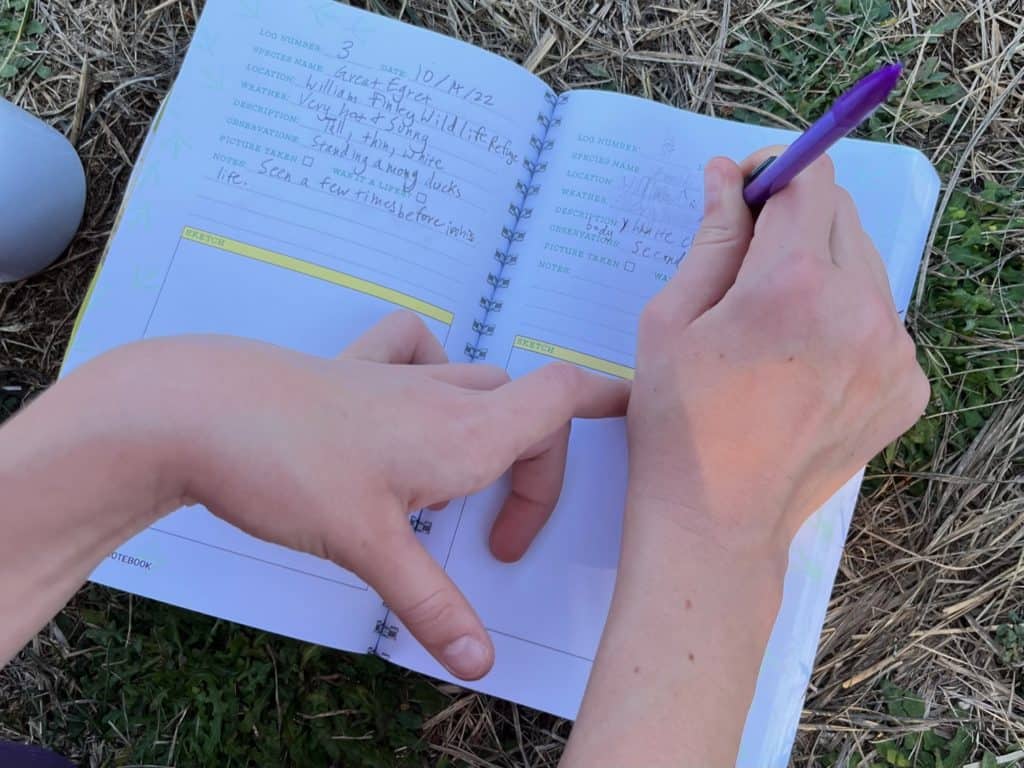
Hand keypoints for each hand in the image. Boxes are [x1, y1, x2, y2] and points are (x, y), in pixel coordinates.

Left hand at [124, 312, 627, 679]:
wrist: (198, 410)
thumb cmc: (287, 466)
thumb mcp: (368, 545)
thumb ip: (431, 603)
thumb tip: (479, 663)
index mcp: (465, 430)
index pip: (561, 394)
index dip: (607, 399)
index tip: (637, 412)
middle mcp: (442, 396)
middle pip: (528, 408)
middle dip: (538, 468)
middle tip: (501, 538)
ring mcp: (397, 377)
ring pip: (479, 385)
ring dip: (495, 427)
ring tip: (466, 488)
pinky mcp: (355, 373)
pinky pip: (417, 352)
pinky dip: (434, 370)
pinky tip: (414, 402)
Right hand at [562, 150, 929, 767]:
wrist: (718, 520)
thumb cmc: (677, 420)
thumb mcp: (670, 320)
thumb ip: (712, 236)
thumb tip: (726, 175)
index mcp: (792, 283)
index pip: (808, 179)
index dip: (774, 173)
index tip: (747, 192)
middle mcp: (859, 309)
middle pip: (842, 216)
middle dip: (796, 220)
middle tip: (748, 264)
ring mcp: (894, 352)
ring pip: (864, 268)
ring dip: (822, 270)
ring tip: (773, 324)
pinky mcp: (908, 387)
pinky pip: (880, 320)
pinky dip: (845, 320)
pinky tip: (802, 362)